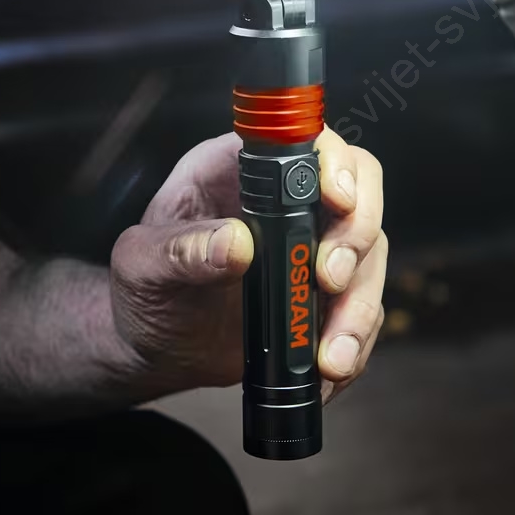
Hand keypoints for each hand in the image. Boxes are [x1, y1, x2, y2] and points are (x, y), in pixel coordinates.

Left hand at [108, 129, 386, 399]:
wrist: (156, 349)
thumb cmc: (145, 290)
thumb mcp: (143, 266)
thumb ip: (182, 250)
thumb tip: (235, 244)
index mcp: (242, 169)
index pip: (307, 142)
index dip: (333, 163)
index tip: (336, 199)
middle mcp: (289, 200)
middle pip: (360, 190)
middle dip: (357, 235)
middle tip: (328, 280)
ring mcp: (315, 245)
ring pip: (371, 255)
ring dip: (360, 305)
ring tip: (328, 357)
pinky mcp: (328, 294)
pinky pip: (364, 309)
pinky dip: (356, 342)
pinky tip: (329, 372)